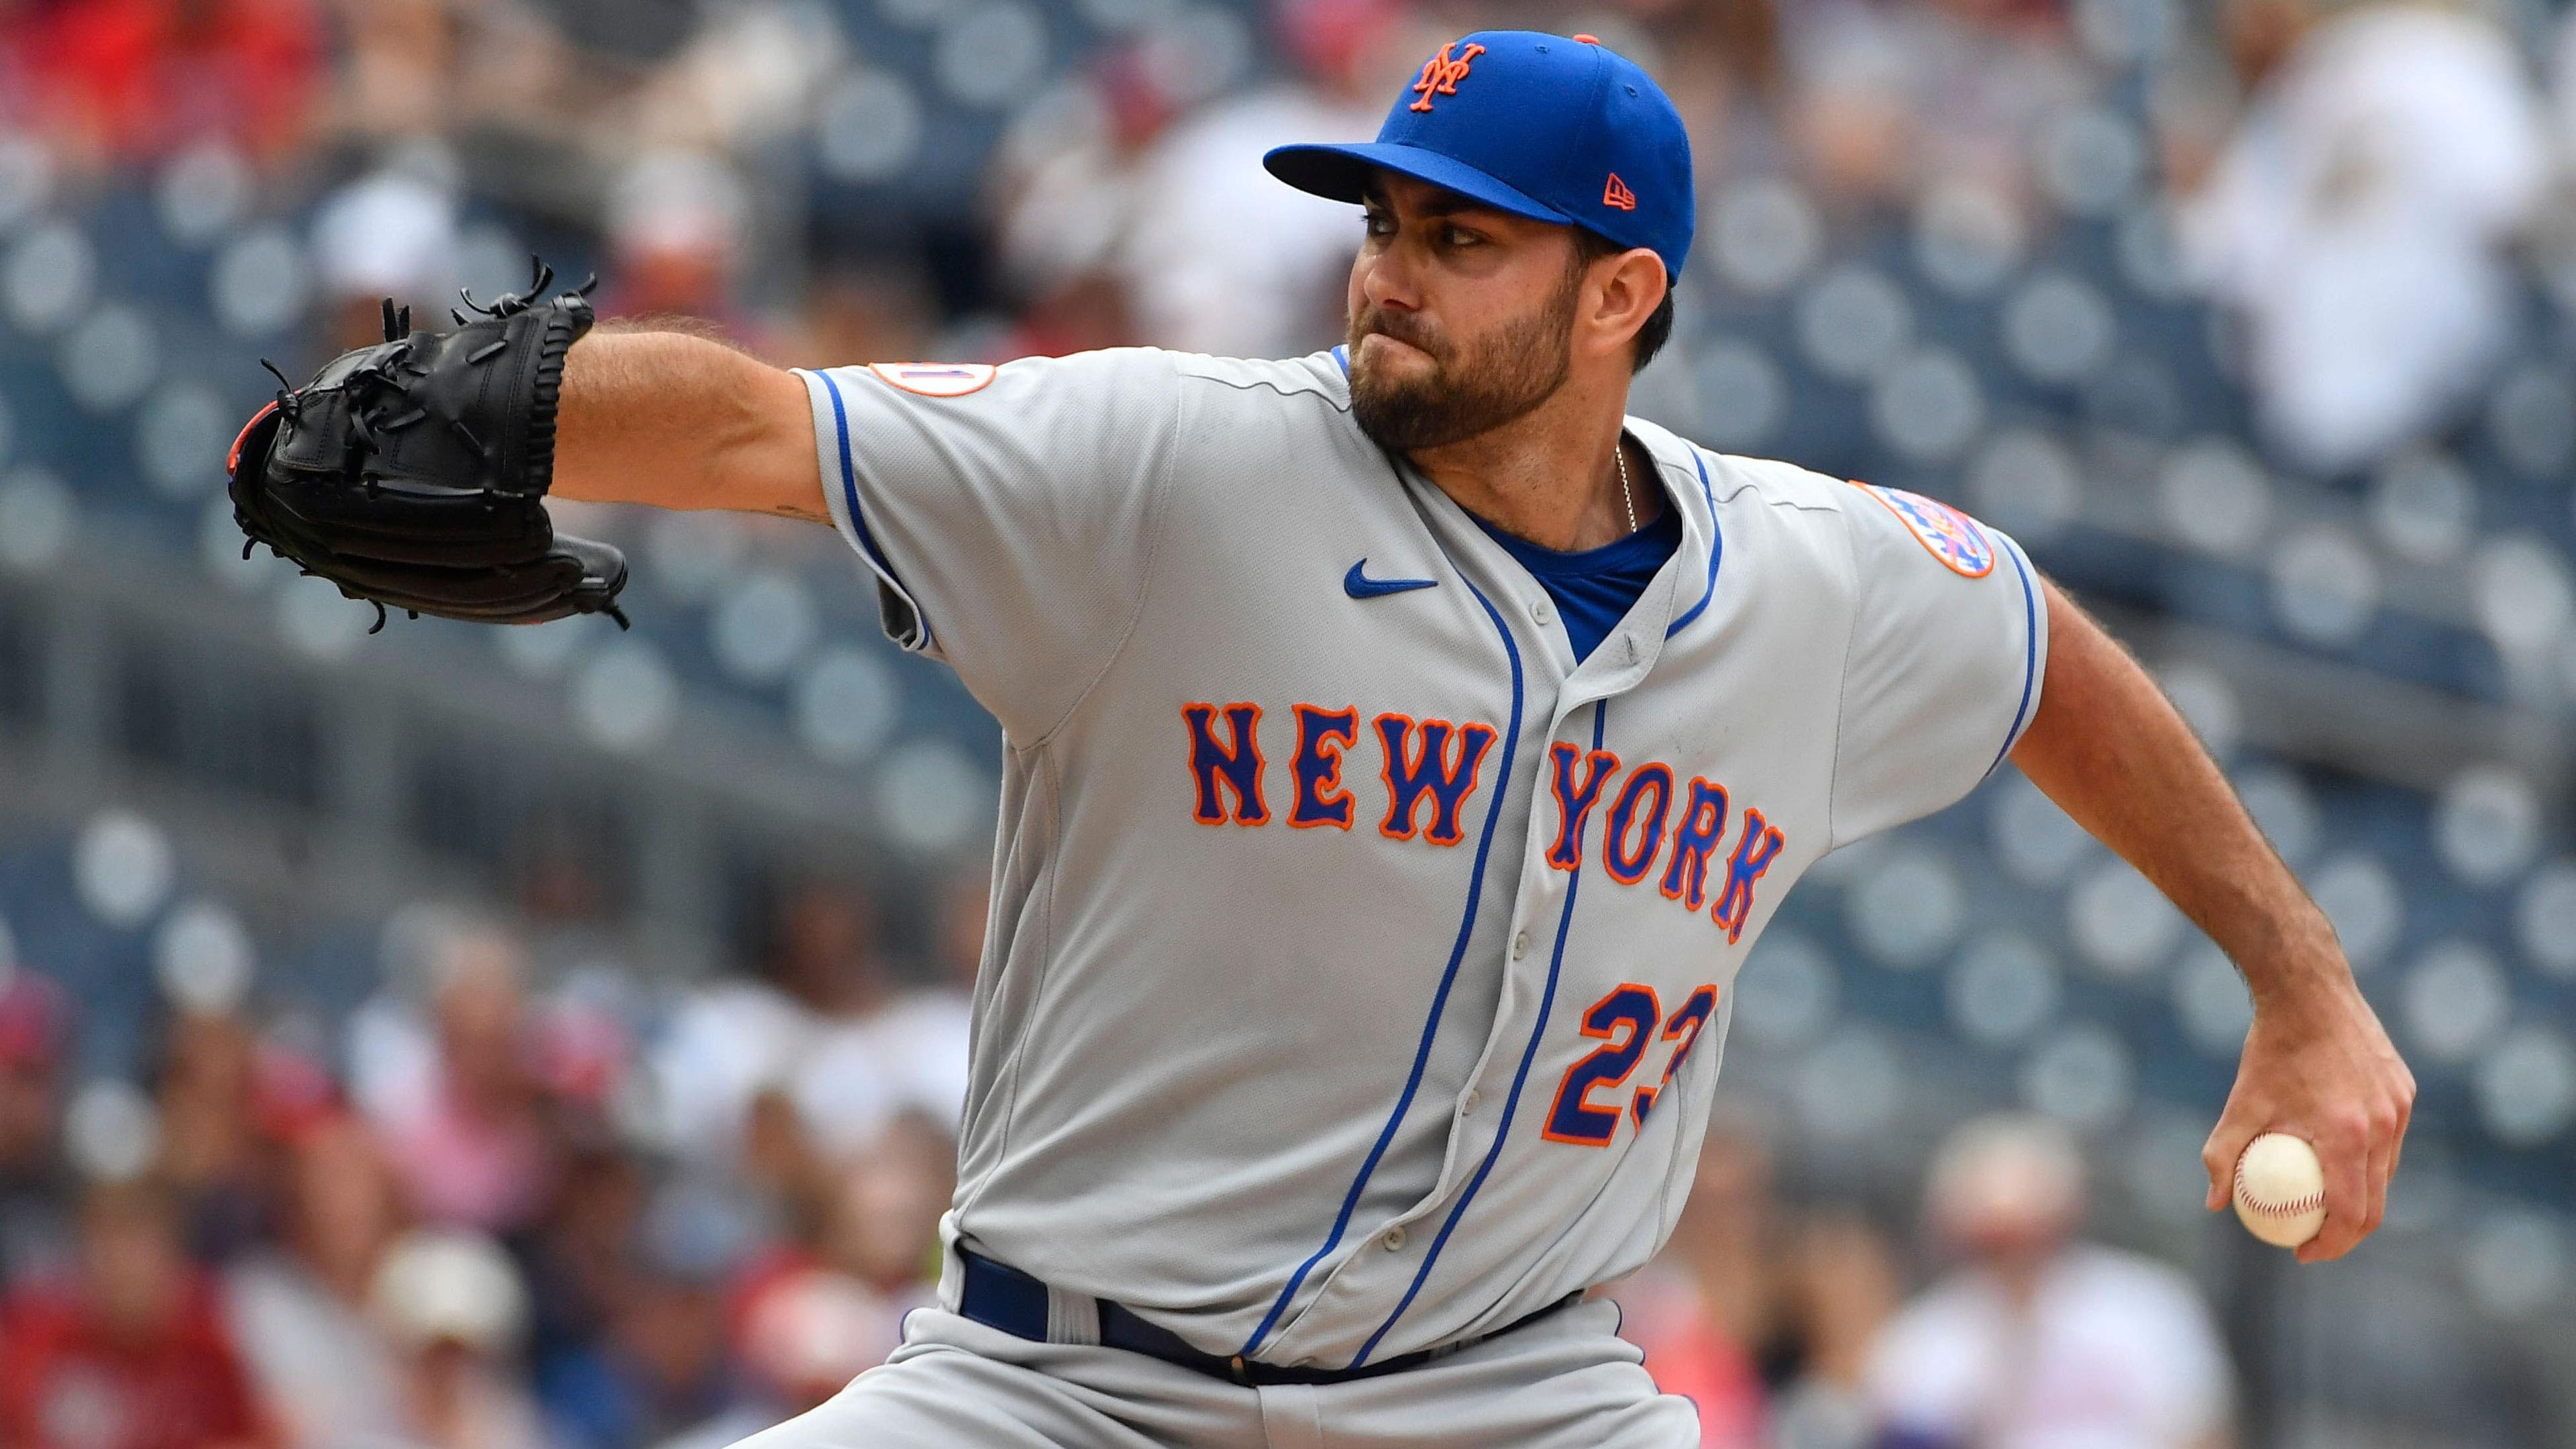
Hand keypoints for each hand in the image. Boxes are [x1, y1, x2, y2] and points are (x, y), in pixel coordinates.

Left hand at [2202, 964, 2414, 1261]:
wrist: (2310, 993)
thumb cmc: (2271, 1050)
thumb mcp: (2241, 1103)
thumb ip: (2223, 1155)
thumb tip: (2215, 1203)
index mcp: (2347, 1135)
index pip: (2351, 1213)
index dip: (2331, 1244)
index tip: (2302, 1252)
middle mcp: (2382, 1124)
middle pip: (2376, 1203)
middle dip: (2347, 1233)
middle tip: (2312, 1239)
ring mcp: (2399, 1108)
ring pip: (2385, 1173)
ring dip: (2360, 1198)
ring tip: (2323, 1206)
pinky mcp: (2404, 1092)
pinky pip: (2389, 1141)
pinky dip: (2367, 1161)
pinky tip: (2335, 1161)